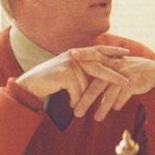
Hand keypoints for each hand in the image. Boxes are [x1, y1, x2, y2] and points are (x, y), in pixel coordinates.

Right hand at [15, 45, 129, 106]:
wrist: (28, 87)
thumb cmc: (47, 83)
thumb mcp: (67, 76)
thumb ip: (80, 74)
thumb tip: (95, 82)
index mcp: (75, 54)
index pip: (97, 50)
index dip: (112, 51)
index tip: (126, 53)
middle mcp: (73, 55)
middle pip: (99, 66)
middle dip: (114, 75)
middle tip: (127, 81)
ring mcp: (69, 62)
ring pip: (86, 84)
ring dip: (80, 97)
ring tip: (74, 105)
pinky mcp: (66, 72)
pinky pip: (77, 91)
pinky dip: (73, 99)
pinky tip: (68, 103)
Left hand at [72, 55, 154, 120]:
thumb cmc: (133, 71)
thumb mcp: (119, 67)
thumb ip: (105, 72)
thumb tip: (90, 84)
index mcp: (110, 62)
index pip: (94, 59)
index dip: (83, 57)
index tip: (70, 58)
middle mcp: (115, 67)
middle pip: (97, 85)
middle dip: (86, 100)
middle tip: (77, 112)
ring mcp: (124, 75)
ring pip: (109, 94)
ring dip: (102, 107)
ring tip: (96, 118)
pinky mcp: (132, 83)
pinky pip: (122, 96)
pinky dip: (117, 104)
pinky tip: (115, 109)